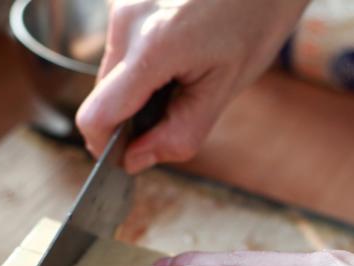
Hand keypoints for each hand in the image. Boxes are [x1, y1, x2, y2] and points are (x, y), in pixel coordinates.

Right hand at [76, 0, 307, 173]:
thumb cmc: (256, 20)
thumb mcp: (225, 88)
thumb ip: (179, 133)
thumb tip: (135, 161)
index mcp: (153, 47)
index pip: (96, 116)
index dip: (107, 146)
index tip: (128, 155)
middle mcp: (127, 21)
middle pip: (102, 97)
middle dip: (130, 116)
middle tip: (175, 109)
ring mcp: (122, 6)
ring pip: (110, 74)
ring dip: (136, 89)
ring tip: (181, 74)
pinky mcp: (124, 0)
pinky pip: (120, 49)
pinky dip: (141, 65)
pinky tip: (175, 53)